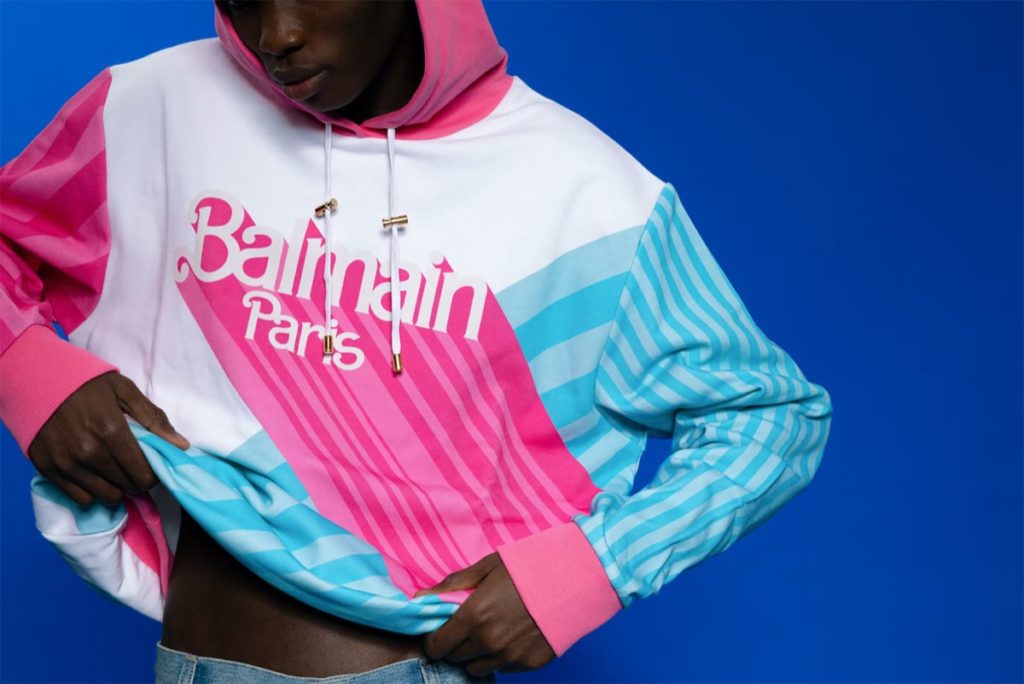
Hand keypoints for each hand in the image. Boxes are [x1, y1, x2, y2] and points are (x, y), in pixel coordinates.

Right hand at [26, 370, 189, 506]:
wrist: (38, 380)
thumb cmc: (87, 384)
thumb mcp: (125, 391)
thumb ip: (154, 419)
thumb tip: (181, 446)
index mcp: (112, 432)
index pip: (144, 474)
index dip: (153, 474)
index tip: (151, 466)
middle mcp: (90, 453)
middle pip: (127, 487)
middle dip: (136, 480)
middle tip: (134, 467)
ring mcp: (67, 464)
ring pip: (106, 497)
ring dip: (116, 488)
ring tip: (115, 472)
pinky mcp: (48, 470)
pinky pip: (80, 498)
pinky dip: (92, 492)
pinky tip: (95, 476)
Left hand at [416, 552, 556, 676]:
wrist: (574, 580)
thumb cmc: (529, 567)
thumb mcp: (488, 567)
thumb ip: (453, 585)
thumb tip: (421, 597)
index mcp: (474, 615)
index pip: (436, 645)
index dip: (435, 638)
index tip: (442, 630)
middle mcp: (489, 641)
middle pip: (454, 657)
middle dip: (456, 644)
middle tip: (468, 627)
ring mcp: (509, 656)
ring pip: (476, 668)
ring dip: (476, 654)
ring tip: (490, 633)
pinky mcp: (528, 664)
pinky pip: (501, 669)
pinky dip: (499, 658)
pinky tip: (511, 637)